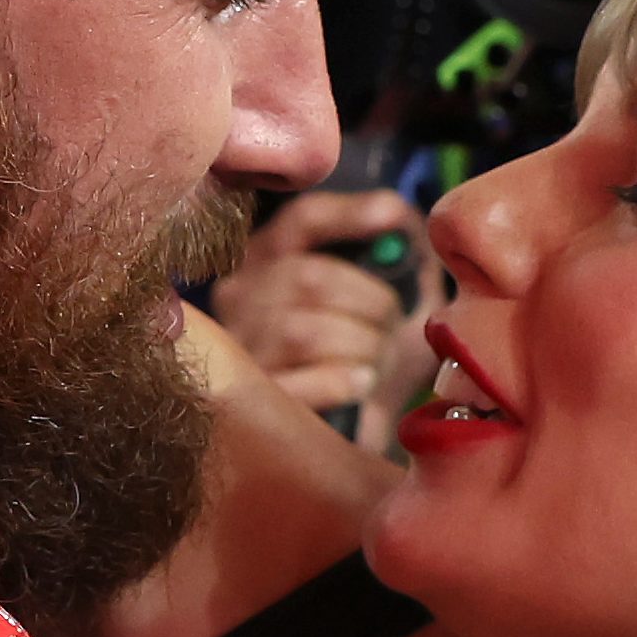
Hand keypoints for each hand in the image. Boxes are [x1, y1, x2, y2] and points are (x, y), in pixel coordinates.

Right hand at [208, 189, 422, 415]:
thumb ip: (396, 251)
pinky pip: (294, 385)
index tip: (393, 217)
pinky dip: (338, 381)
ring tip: (380, 357)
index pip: (303, 221)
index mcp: (271, 256)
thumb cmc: (371, 347)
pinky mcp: (248, 404)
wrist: (359, 422)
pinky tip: (362, 381)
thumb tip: (397, 218)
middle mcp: (241, 296)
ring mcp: (239, 350)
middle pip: (306, 277)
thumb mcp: (390, 292)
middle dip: (368, 300)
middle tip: (396, 323)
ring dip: (358, 344)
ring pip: (301, 332)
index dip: (349, 215)